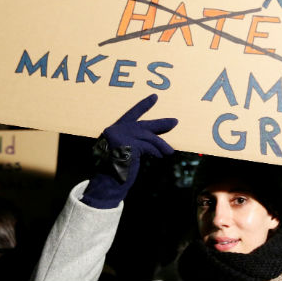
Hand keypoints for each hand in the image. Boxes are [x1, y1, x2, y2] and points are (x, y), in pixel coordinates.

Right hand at [81, 94, 177, 208]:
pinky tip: (160, 156)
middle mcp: (115, 130)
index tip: (155, 97)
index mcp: (113, 130)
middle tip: (175, 121)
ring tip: (170, 151)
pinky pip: (147, 146)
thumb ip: (134, 142)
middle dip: (161, 124)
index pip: (131, 115)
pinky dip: (155, 151)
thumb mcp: (124, 152)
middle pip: (143, 125)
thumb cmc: (115, 170)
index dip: (143, 106)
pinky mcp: (127, 145)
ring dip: (161, 145)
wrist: (106, 183)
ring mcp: (120, 136)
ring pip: (147, 137)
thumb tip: (156, 138)